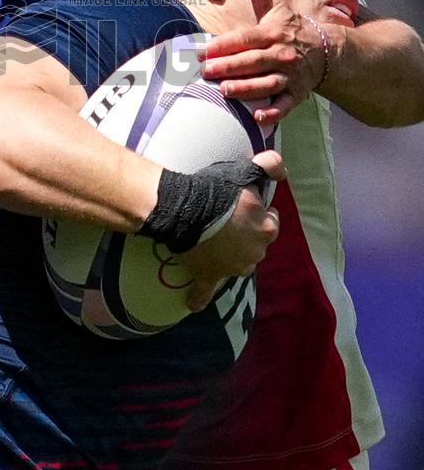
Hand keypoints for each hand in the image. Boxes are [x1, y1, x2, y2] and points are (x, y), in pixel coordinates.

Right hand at [177, 149, 284, 310]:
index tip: (244, 206)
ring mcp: (233, 268)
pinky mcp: (208, 276)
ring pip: (236, 264)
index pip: (270, 221)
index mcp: (266, 229)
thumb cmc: (217, 190)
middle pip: (254, 244)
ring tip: (211, 241)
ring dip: (229, 257)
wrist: (185, 209)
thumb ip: (270, 165)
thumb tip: (283, 171)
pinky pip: (204, 291)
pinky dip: (199, 297)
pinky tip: (193, 303)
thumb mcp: (245, 171)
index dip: (257, 213)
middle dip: (245, 236)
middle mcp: (255, 252)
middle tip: (226, 222)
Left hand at [201, 0, 328, 123]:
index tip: (203, 51)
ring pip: (266, 83)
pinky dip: (273, 113)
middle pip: (252, 61)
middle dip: (229, 67)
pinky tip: (257, 117)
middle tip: (206, 72)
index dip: (224, 45)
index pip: (245, 38)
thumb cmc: (292, 27)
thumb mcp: (275, 5)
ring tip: (226, 91)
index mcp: (272, 33)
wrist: (328, 50)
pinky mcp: (296, 94)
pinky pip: (285, 105)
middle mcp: (281, 54)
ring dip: (247, 88)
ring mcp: (290, 76)